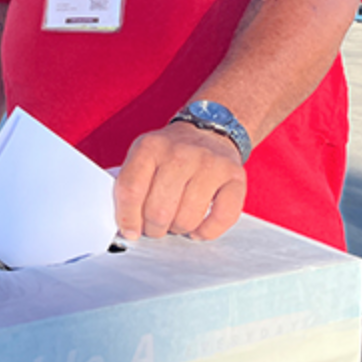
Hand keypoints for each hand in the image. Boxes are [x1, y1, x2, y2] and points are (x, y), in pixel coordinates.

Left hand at [113, 122, 246, 240]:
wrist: (209, 129)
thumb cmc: (172, 150)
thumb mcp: (143, 155)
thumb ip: (130, 184)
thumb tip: (126, 226)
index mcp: (150, 147)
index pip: (131, 190)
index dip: (127, 217)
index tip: (129, 230)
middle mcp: (180, 153)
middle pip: (158, 210)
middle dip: (153, 228)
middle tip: (155, 226)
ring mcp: (210, 164)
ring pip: (186, 219)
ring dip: (178, 229)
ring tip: (176, 221)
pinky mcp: (234, 177)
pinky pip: (220, 219)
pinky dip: (206, 232)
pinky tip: (198, 227)